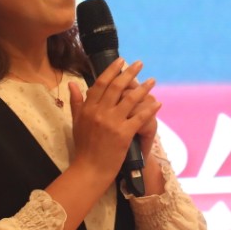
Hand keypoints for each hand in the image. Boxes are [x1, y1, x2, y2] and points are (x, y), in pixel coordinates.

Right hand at [68, 58, 156, 179]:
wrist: (90, 169)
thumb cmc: (83, 147)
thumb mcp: (76, 122)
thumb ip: (76, 102)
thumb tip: (72, 83)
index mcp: (88, 108)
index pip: (100, 83)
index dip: (112, 70)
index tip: (121, 61)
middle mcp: (100, 112)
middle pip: (116, 87)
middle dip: (129, 73)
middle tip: (140, 64)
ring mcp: (112, 122)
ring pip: (130, 99)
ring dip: (143, 88)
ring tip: (152, 80)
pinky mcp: (124, 134)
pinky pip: (140, 118)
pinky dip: (150, 109)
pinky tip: (158, 103)